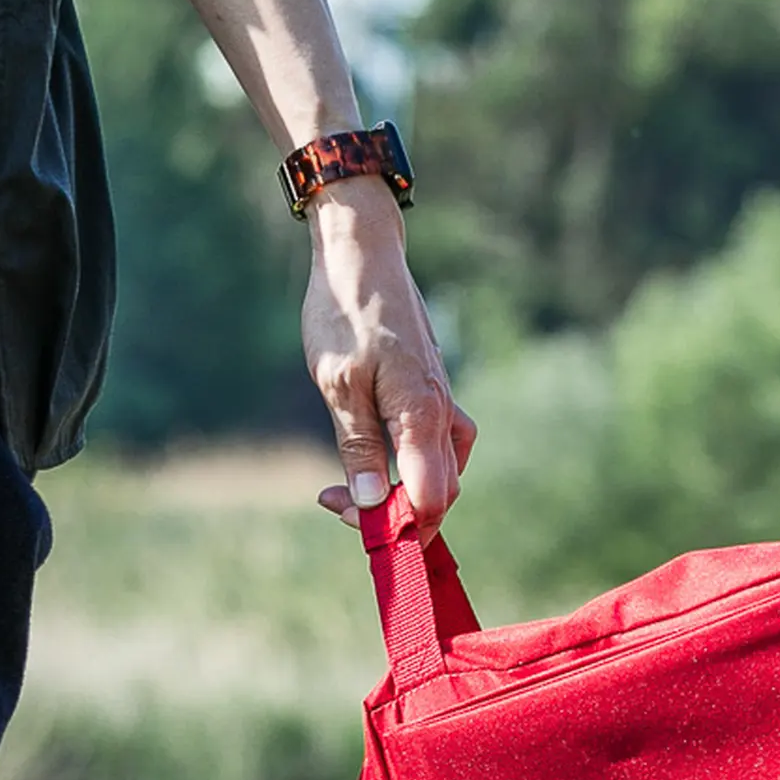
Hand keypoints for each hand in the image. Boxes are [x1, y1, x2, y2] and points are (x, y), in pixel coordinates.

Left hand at [303, 185, 475, 537]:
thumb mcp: (338, 382)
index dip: (393, 526)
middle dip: (395, 516)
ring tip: (350, 489)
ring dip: (404, 495)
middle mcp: (444, 414)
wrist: (363, 253)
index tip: (345, 516)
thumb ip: (358, 446)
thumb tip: (371, 504)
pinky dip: (413, 468)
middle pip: (440, 494)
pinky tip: (380, 460)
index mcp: (423, 414)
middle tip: (335, 502)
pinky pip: (439, 447)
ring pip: (442, 474)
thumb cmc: (346, 311)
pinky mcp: (434, 393)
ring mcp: (444, 403)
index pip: (428, 500)